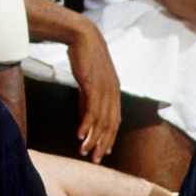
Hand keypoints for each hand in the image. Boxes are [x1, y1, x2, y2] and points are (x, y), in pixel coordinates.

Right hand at [66, 23, 120, 162]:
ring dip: (93, 139)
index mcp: (114, 91)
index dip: (110, 138)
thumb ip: (88, 98)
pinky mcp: (92, 85)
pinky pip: (91, 110)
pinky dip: (86, 124)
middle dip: (103, 144)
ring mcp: (104, 89)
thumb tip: (85, 117)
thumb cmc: (84, 55)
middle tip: (96, 159)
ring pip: (101, 121)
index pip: (115, 120)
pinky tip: (80, 135)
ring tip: (85, 152)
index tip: (104, 151)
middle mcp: (112, 92)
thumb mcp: (89, 79)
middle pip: (110, 125)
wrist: (83, 36)